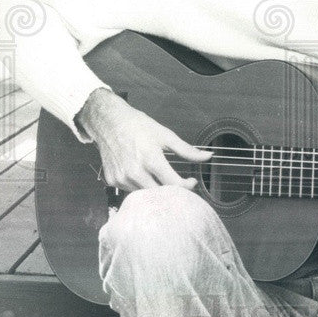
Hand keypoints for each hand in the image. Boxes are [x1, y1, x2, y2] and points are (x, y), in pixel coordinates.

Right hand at [76, 88, 211, 190]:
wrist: (108, 122)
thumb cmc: (139, 126)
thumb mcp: (165, 135)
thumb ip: (187, 150)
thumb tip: (208, 156)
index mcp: (151, 159)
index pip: (173, 184)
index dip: (187, 186)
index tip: (192, 181)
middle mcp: (135, 172)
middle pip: (160, 194)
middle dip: (172, 191)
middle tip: (178, 182)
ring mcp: (122, 178)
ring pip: (145, 194)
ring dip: (155, 189)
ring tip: (159, 177)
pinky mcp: (112, 181)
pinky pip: (131, 191)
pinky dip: (140, 186)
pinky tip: (142, 175)